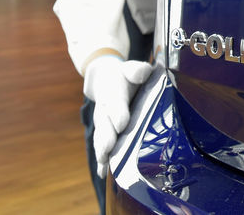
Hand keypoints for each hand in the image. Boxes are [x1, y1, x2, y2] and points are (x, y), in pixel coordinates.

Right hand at [83, 56, 152, 176]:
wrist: (106, 80)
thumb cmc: (126, 76)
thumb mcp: (132, 69)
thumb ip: (137, 70)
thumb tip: (142, 72)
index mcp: (113, 91)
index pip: (115, 102)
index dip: (118, 112)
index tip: (122, 123)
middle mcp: (105, 110)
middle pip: (105, 125)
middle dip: (107, 137)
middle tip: (109, 147)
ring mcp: (103, 124)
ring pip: (101, 139)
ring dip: (103, 151)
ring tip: (104, 162)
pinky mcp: (104, 134)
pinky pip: (102, 148)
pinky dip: (102, 161)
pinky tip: (103, 174)